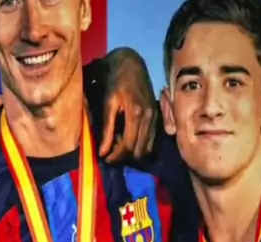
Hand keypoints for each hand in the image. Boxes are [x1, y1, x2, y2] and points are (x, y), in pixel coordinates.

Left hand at [99, 48, 156, 162]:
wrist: (132, 64)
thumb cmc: (116, 81)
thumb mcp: (108, 103)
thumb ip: (106, 128)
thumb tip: (102, 152)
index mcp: (137, 113)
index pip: (128, 145)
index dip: (116, 156)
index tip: (105, 158)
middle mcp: (149, 117)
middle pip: (139, 151)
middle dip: (124, 156)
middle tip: (111, 151)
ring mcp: (155, 118)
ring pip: (146, 148)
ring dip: (132, 152)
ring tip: (118, 145)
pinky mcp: (157, 117)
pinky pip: (151, 141)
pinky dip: (140, 145)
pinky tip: (128, 139)